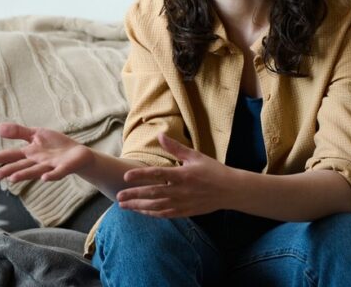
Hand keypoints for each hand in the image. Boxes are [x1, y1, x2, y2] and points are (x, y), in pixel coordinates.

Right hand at [0, 123, 91, 182]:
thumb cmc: (56, 146)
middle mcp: (37, 162)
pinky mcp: (65, 167)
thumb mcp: (36, 134)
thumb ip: (18, 132)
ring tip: (13, 178)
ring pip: (35, 171)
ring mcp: (51, 166)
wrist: (78, 154)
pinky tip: (44, 178)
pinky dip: (51, 175)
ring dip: (24, 175)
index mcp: (30, 153)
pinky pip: (57, 172)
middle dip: (8, 171)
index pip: (10, 155)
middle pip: (21, 166)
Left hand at [116, 133, 234, 217]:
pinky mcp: (185, 212)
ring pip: (156, 206)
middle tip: (118, 197)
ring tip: (124, 206)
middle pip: (152, 193)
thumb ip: (175, 148)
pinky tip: (141, 211)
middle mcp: (180, 191)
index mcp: (182, 175)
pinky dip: (151, 213)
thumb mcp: (195, 156)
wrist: (231, 191)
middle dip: (134, 195)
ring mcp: (182, 203)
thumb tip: (159, 135)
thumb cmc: (213, 171)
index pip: (156, 175)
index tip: (126, 177)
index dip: (140, 176)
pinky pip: (165, 214)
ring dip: (138, 206)